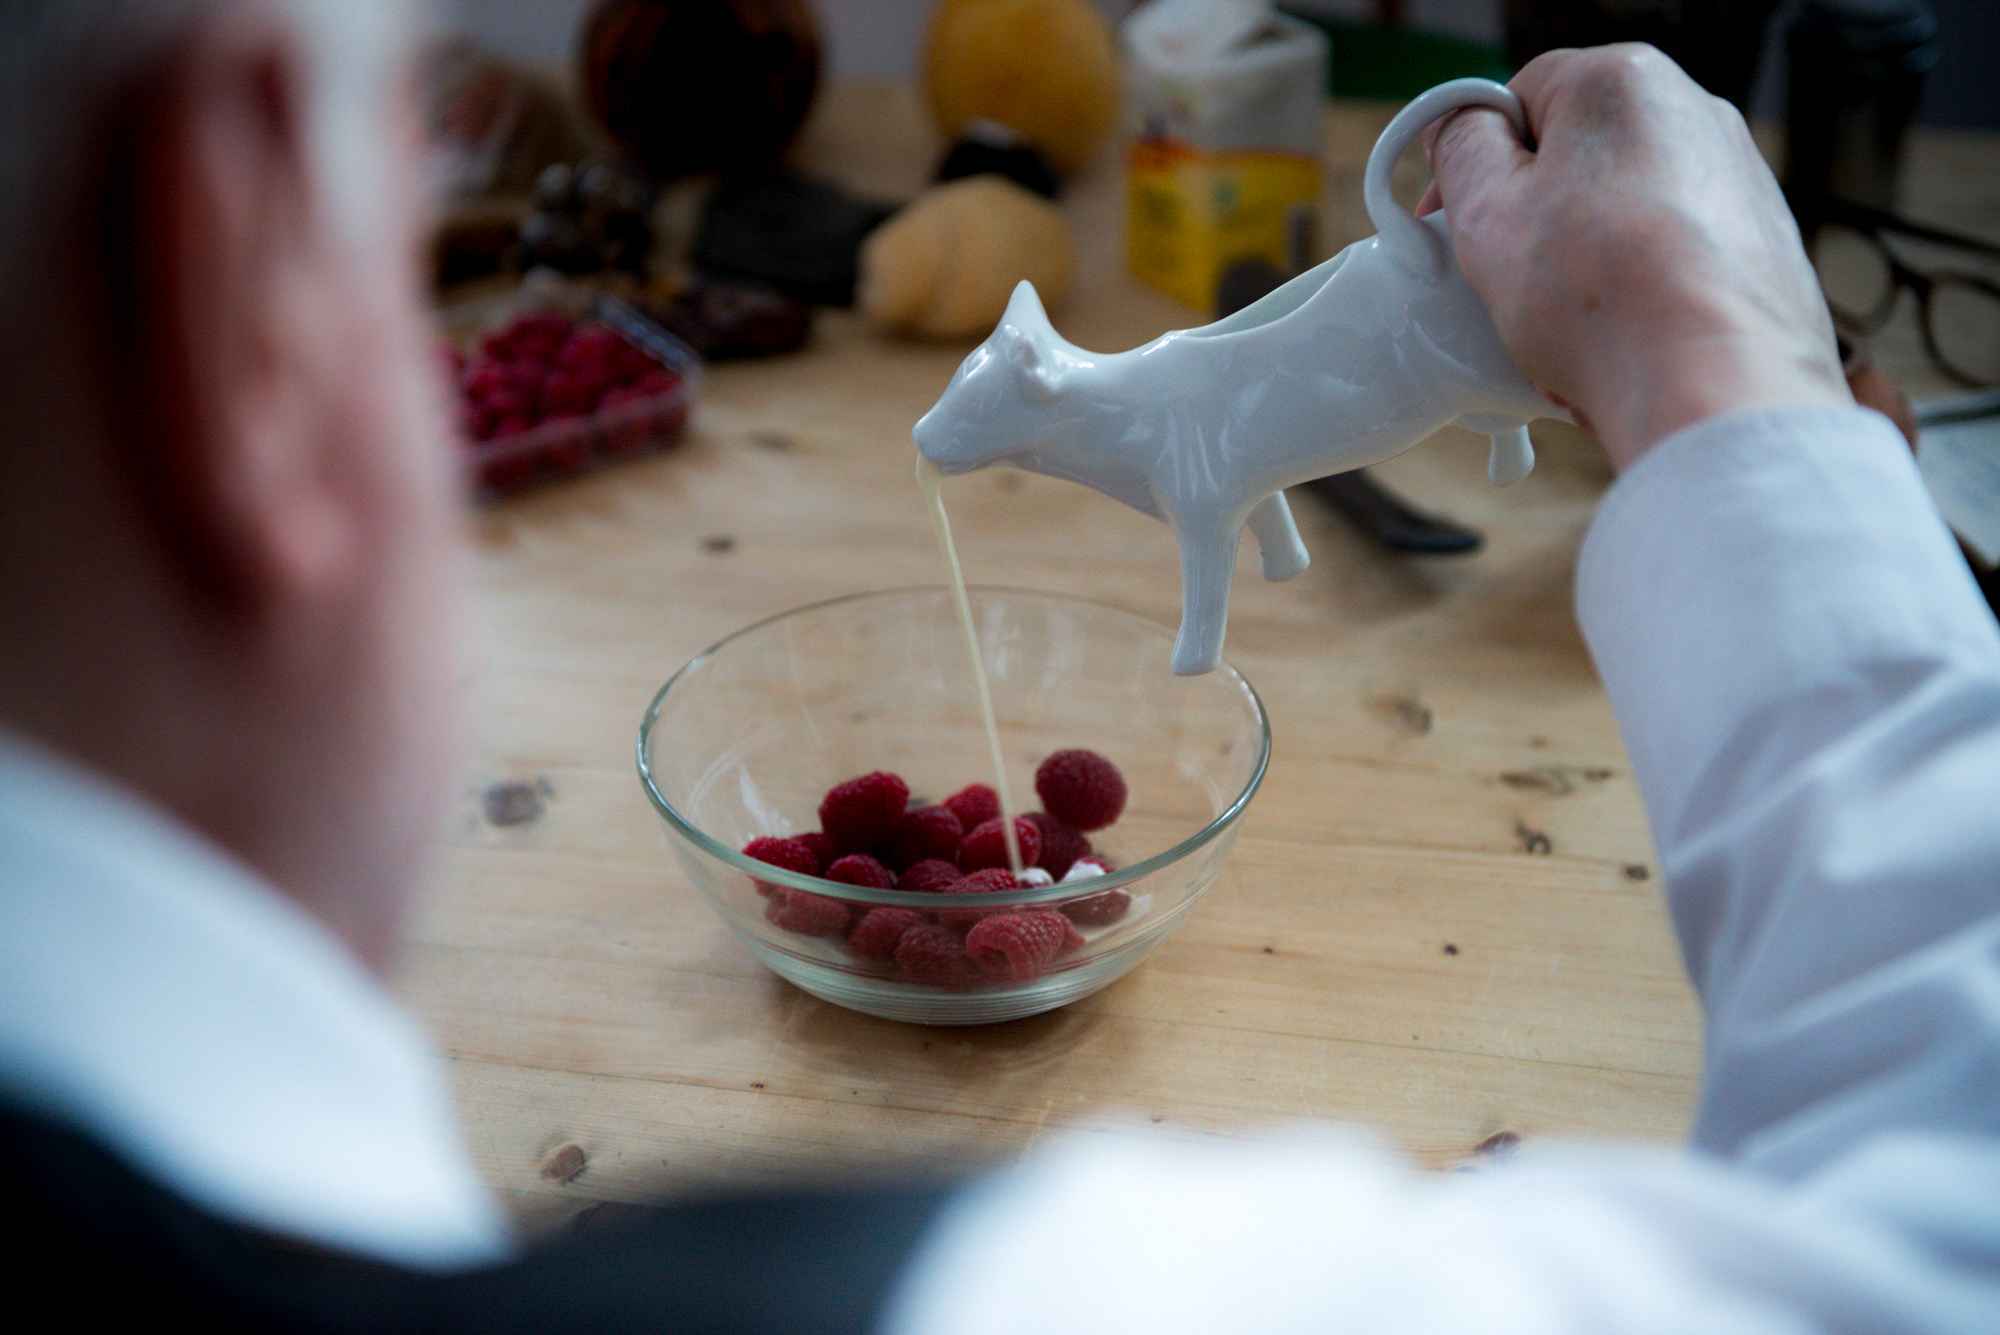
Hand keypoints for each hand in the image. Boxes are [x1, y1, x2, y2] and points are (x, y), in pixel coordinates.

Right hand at [1420, 45, 1851, 469]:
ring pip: (1625, 207)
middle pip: (1579, 153)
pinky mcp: (1764, 241)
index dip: (1474, 158)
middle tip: (1501, 274)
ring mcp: (1739, 176)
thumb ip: (1462, 150)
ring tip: (1565, 319)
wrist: (1715, 385)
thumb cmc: (1602, 297)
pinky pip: (1672, 254)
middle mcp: (1694, 112)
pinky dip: (1639, 287)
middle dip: (1534, 210)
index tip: (1453, 216)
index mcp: (1622, 83)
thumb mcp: (1487, 214)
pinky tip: (1620, 334)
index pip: (1520, 97)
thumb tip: (1462, 130)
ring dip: (1584, 255)